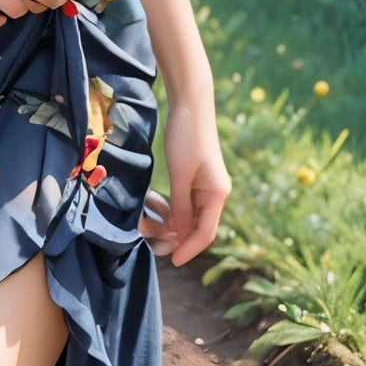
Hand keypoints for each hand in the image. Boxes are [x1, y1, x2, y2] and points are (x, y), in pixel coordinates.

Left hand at [139, 97, 230, 264]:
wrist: (190, 103)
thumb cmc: (186, 137)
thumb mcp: (180, 174)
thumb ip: (180, 206)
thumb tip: (178, 235)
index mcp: (217, 194)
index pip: (205, 233)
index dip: (188, 249)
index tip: (171, 261)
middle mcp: (215, 192)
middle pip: (197, 226)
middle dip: (175, 238)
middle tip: (151, 246)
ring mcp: (206, 184)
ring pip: (188, 214)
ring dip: (170, 224)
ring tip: (148, 229)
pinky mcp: (196, 175)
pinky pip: (184, 201)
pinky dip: (170, 208)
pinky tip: (155, 211)